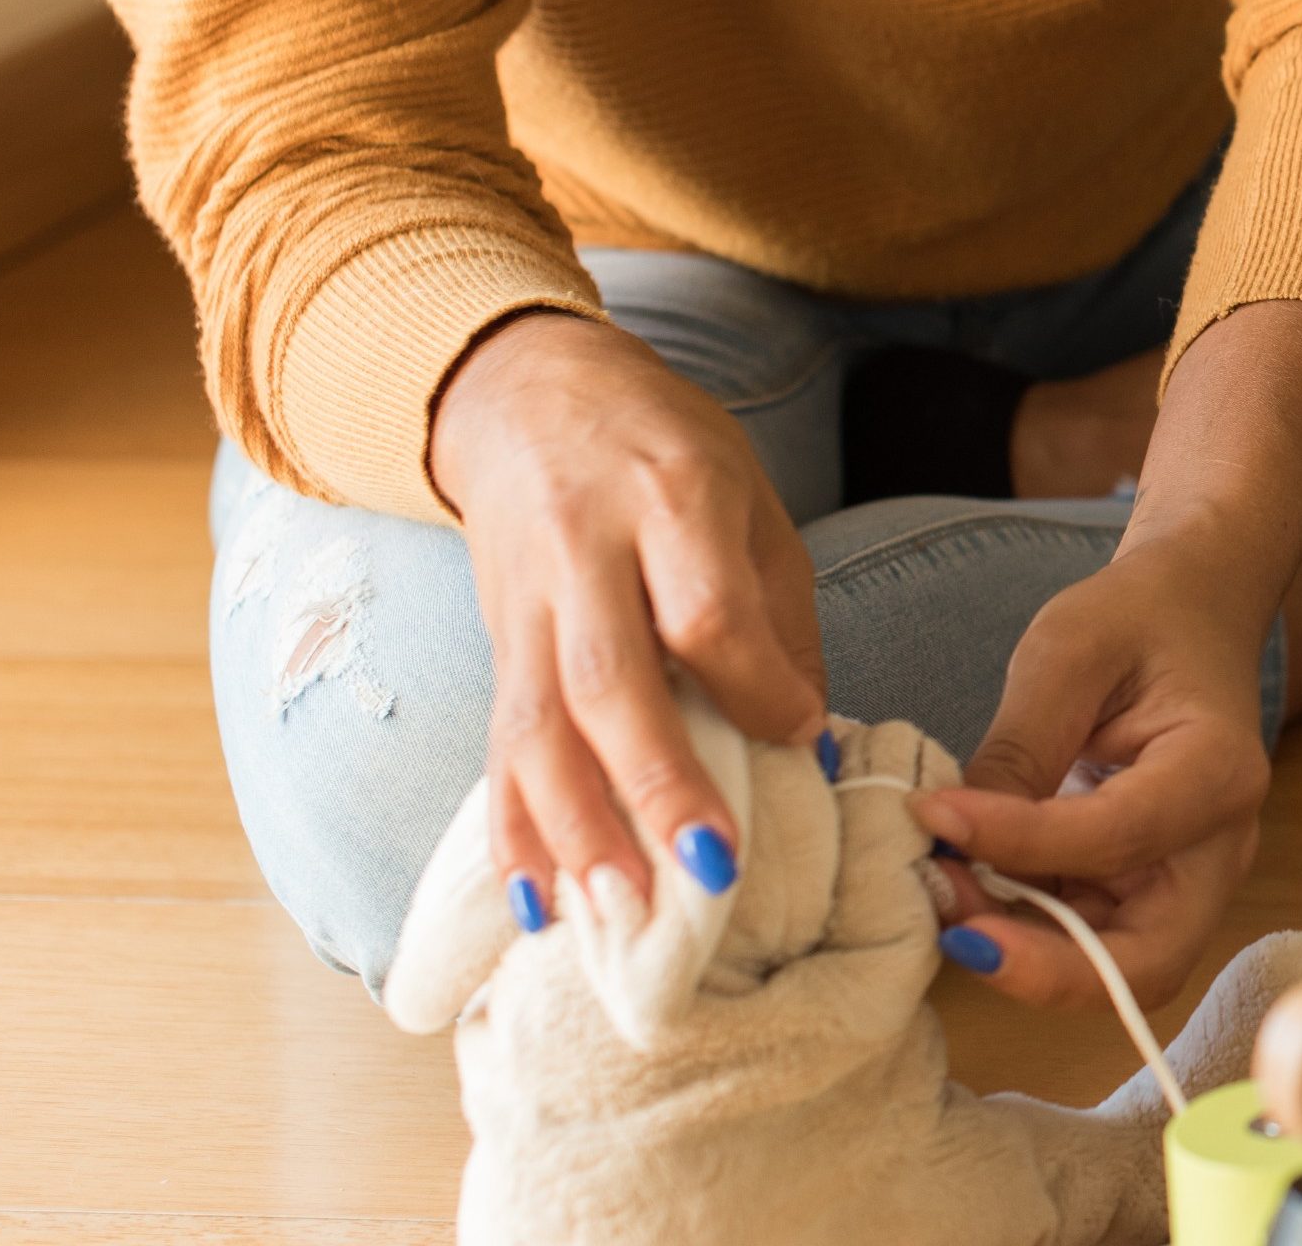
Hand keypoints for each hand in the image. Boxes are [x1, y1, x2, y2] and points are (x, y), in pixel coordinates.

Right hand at [431, 312, 827, 924]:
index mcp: (669, 499)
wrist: (527, 393)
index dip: (755, 688)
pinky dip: (514, 830)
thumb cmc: (666, 451)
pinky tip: (536, 899)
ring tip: (618, 908)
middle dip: (659, 782)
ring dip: (577, 827)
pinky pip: (498, 744)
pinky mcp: (493, 642)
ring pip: (539, 725)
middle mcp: (584, 552)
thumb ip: (778, 616)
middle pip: (611, 680)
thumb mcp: (748, 499)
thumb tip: (807, 739)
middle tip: (712, 869)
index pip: (706, 612)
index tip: (802, 740)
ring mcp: (526, 601)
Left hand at [912, 534, 1276, 1009]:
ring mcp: (1190, 879)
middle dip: (1047, 968)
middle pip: (1148, 960)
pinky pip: (1092, 942)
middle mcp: (1220, 848)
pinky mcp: (1150, 891)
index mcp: (1218, 771)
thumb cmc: (1139, 619)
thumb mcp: (1068, 652)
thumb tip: (951, 837)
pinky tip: (967, 887)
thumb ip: (1019, 747)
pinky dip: (1027, 934)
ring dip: (1027, 955)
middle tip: (955, 933)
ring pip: (1117, 968)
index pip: (1118, 836)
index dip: (1019, 842)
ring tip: (944, 897)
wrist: (1191, 614)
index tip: (931, 816)